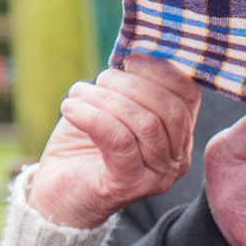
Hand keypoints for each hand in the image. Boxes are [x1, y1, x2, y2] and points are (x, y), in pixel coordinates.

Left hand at [29, 55, 200, 229]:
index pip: (188, 95)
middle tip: (99, 81)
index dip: (161, 69)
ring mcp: (155, 176)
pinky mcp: (126, 186)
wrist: (57, 194)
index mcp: (179, 136)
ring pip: (144, 123)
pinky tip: (70, 108)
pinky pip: (119, 141)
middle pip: (170, 109)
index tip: (129, 59)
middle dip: (130, 85)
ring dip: (106, 100)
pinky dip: (92, 117)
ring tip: (78, 95)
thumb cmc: (85, 146)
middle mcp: (176, 160)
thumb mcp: (112, 107)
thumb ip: (129, 84)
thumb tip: (134, 51)